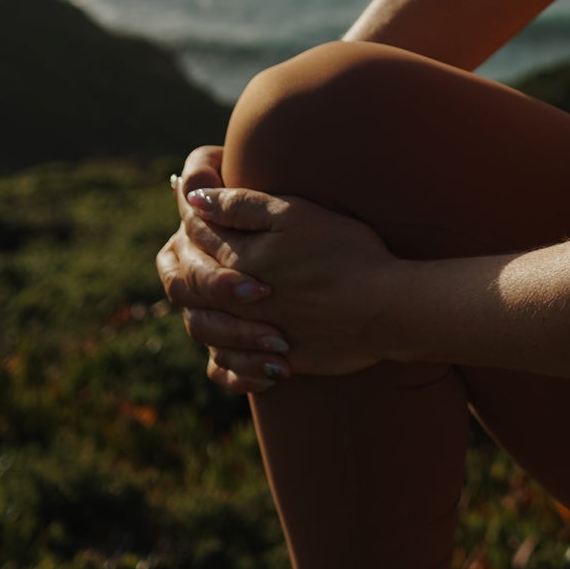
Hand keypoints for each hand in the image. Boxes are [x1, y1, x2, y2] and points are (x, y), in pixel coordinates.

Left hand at [157, 148, 398, 385]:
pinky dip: (222, 363)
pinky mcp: (276, 363)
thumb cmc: (346, 253)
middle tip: (185, 244)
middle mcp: (239, 301)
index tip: (191, 201)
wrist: (385, 307)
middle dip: (184, 259)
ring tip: (201, 295)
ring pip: (202, 327)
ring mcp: (255, 335)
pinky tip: (224, 356)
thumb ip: (242, 206)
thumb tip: (195, 199)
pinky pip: (230, 369)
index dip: (192, 215)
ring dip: (197, 308)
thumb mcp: (295, 215)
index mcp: (241, 259)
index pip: (197, 235)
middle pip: (190, 282)